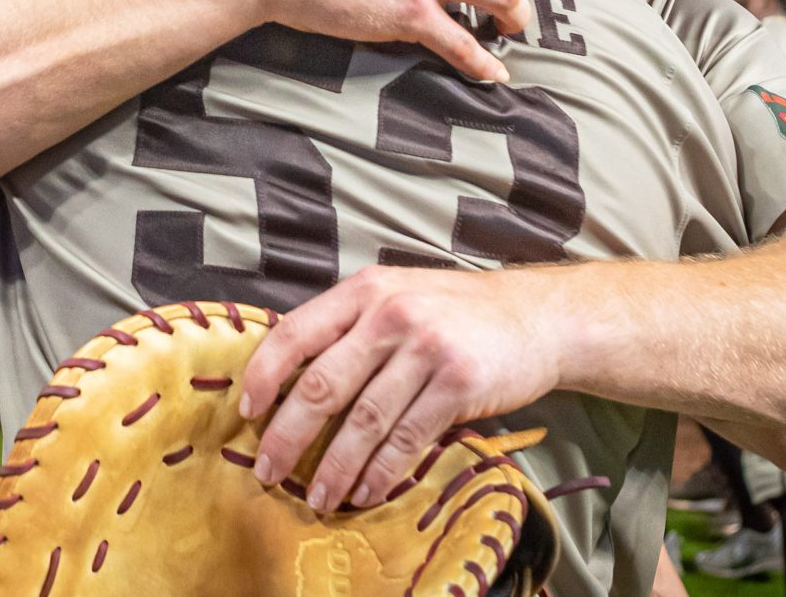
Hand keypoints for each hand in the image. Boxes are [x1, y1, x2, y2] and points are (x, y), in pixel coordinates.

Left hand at [236, 266, 558, 514]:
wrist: (536, 317)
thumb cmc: (457, 311)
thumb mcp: (397, 295)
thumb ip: (350, 326)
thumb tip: (290, 377)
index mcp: (365, 289)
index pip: (295, 332)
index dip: (265, 376)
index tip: (249, 411)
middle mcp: (390, 313)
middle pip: (322, 385)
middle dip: (288, 436)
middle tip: (268, 470)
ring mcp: (426, 348)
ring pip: (363, 421)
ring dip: (335, 467)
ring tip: (317, 496)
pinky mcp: (457, 384)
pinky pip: (406, 438)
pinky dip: (380, 472)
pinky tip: (366, 491)